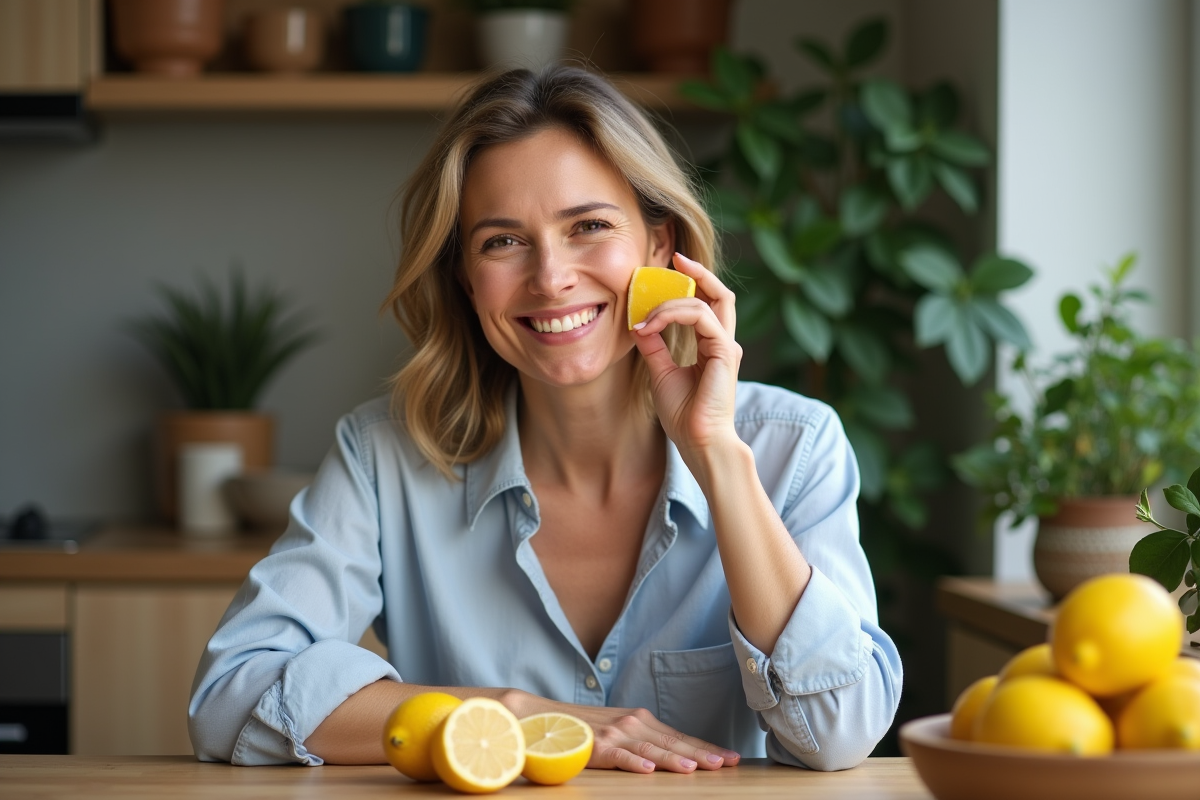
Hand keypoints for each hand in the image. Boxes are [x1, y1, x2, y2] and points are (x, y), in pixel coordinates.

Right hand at [508, 690, 739, 773]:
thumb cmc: (586, 728)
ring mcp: (613, 734)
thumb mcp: (619, 730)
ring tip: (694, 769)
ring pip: (650, 749)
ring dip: (674, 759)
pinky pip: (618, 756)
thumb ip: (644, 739)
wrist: (542, 717)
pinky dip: (633, 763)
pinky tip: (647, 770)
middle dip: (702, 754)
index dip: (706, 747)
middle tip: (727, 763)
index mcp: (641, 720)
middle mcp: (632, 723)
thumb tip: (674, 755)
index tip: (731, 757)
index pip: (680, 736)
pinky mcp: (594, 746)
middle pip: (673, 742)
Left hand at [631, 253, 743, 475]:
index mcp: (712, 346)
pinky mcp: (725, 352)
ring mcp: (727, 347)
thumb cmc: (684, 414)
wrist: (698, 442)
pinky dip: (673, 315)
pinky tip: (649, 326)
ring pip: (705, 303)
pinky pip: (700, 317)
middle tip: (675, 259)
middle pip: (720, 294)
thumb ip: (654, 346)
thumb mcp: (661, 373)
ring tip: (645, 318)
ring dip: (670, 303)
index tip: (669, 271)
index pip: (707, 305)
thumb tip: (639, 323)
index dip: (692, 284)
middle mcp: (724, 343)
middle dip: (699, 273)